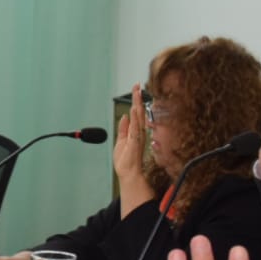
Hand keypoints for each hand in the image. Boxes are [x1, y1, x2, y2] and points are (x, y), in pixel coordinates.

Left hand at [117, 85, 155, 212]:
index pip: (136, 113)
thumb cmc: (126, 161)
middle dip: (137, 98)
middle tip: (137, 85)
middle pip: (139, 112)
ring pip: (138, 117)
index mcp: (135, 132)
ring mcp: (138, 136)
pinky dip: (136, 118)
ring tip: (137, 92)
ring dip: (137, 104)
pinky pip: (136, 127)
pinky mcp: (135, 142)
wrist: (128, 174)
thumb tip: (125, 116)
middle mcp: (138, 132)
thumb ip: (123, 128)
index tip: (135, 89)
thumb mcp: (121, 141)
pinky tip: (135, 109)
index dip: (136, 101)